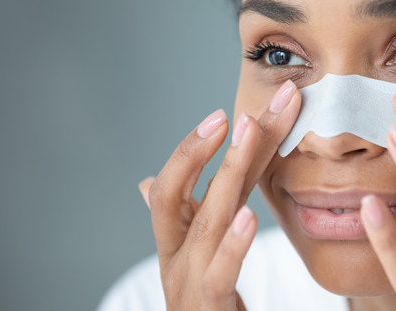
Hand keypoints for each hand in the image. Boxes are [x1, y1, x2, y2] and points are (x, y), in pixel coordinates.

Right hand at [137, 80, 300, 309]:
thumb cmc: (205, 304)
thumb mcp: (199, 255)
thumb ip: (190, 216)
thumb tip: (147, 183)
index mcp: (178, 237)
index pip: (192, 181)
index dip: (210, 145)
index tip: (247, 109)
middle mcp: (177, 253)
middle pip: (187, 190)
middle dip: (210, 144)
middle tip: (246, 106)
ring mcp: (188, 281)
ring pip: (205, 221)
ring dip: (227, 170)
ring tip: (248, 130)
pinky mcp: (208, 309)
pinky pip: (220, 274)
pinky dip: (233, 244)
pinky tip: (249, 216)